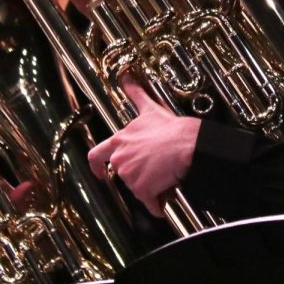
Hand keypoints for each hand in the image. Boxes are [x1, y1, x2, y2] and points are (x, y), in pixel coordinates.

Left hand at [87, 75, 201, 216]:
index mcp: (120, 140)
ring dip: (152, 187)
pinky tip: (165, 202)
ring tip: (167, 178)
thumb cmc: (172, 129)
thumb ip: (136, 94)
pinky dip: (158, 205)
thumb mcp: (151, 109)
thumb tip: (127, 77)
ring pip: (139, 188)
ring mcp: (130, 175)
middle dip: (134, 177)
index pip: (96, 155)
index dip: (96, 166)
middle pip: (122, 174)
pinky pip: (150, 204)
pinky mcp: (142, 190)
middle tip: (149, 178)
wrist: (187, 144)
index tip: (100, 173)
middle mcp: (121, 158)